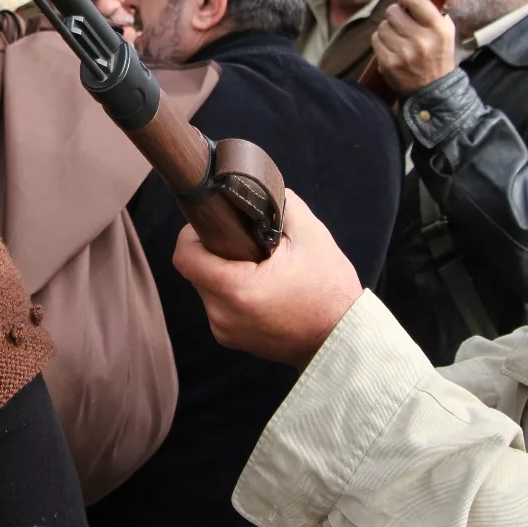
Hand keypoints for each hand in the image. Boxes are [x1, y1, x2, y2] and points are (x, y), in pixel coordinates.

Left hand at [172, 191, 362, 369]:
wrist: (343, 340)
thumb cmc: (329, 290)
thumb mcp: (310, 235)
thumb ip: (279, 203)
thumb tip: (258, 186)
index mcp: (237, 290)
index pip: (184, 256)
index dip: (192, 233)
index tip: (216, 223)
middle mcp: (223, 315)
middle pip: (194, 270)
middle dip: (213, 250)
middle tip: (244, 241)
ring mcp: (226, 331)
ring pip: (205, 287)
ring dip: (221, 272)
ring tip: (256, 265)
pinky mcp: (232, 338)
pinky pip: (218, 305)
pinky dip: (230, 291)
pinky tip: (259, 285)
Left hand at [371, 0, 455, 95]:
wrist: (433, 89)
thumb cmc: (438, 55)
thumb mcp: (445, 32)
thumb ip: (432, 10)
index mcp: (438, 28)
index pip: (415, 0)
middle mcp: (421, 40)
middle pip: (393, 11)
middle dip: (395, 14)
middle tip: (400, 21)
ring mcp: (404, 53)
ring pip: (382, 25)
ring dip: (387, 28)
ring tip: (397, 36)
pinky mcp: (389, 63)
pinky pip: (376, 40)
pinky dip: (381, 41)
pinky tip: (391, 47)